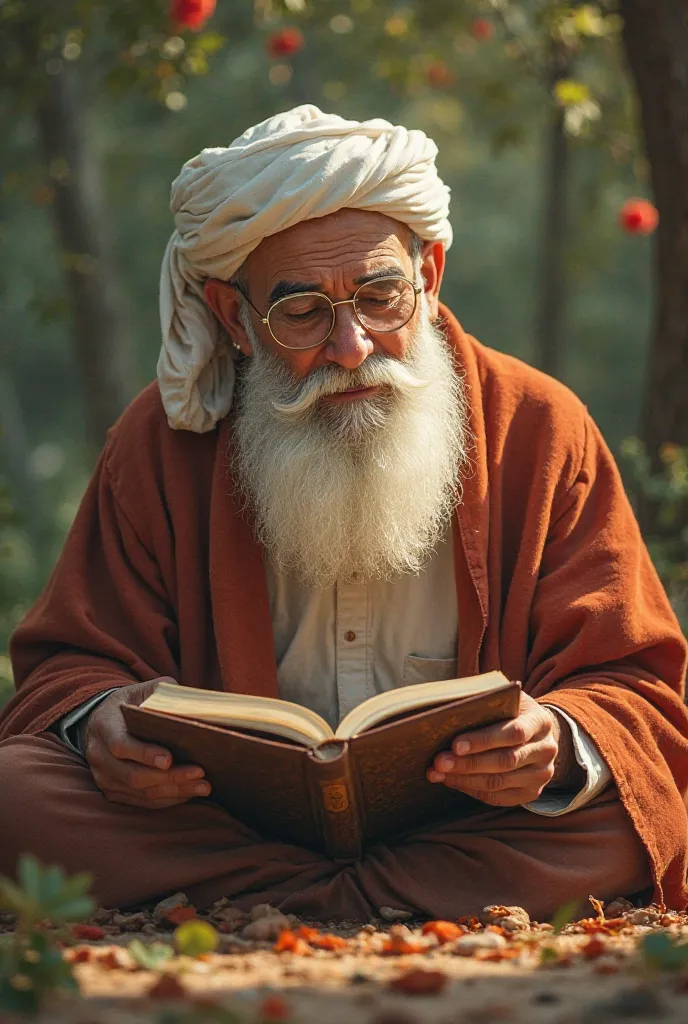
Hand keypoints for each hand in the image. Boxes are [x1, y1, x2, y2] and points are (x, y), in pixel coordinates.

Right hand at [82, 679, 210, 808]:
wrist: (103, 722)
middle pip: (134, 774)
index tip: (170, 759)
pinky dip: (166, 799)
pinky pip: (141, 801)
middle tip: (199, 773)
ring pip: (140, 791)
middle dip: (169, 777)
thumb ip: (163, 692)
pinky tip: (188, 792)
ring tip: (203, 786)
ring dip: (174, 791)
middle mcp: (99, 754)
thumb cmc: (131, 704)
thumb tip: (190, 703)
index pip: (121, 745)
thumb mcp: (142, 690)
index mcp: (104, 725)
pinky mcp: (112, 791)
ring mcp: (103, 776)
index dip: (144, 754)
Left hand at [426, 692, 569, 805]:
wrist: (536, 733)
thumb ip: (484, 700)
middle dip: (468, 763)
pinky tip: (451, 780)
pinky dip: (470, 789)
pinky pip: (497, 796)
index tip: (455, 745)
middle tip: (439, 762)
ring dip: (464, 778)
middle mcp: (546, 749)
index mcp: (540, 721)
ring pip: (498, 782)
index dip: (484, 740)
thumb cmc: (510, 711)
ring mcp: (541, 774)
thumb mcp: (504, 698)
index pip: (514, 733)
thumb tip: (449, 709)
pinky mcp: (532, 793)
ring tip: (437, 773)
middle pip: (505, 761)